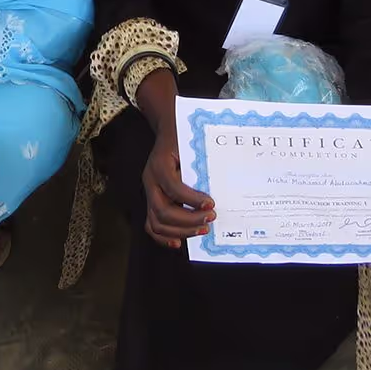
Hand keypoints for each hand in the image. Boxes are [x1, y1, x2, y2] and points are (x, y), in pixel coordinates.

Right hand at [141, 126, 215, 247]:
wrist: (168, 127)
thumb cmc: (182, 135)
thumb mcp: (191, 143)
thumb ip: (200, 163)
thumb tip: (221, 185)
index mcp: (160, 164)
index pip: (174, 188)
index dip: (193, 200)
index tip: (212, 204)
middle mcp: (150, 180)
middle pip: (164, 210)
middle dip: (189, 219)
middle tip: (211, 218)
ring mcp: (149, 192)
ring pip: (157, 221)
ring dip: (180, 231)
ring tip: (202, 230)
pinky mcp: (151, 200)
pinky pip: (151, 224)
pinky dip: (163, 237)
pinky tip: (178, 242)